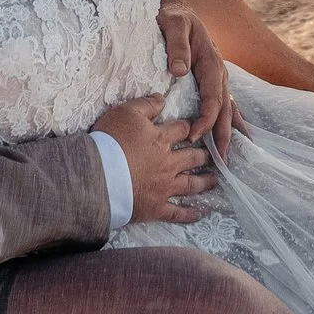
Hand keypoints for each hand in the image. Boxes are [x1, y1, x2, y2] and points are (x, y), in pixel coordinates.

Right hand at [94, 94, 214, 223]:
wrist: (99, 175)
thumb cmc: (111, 142)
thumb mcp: (125, 113)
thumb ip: (146, 105)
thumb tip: (162, 98)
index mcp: (161, 139)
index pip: (182, 130)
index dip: (190, 127)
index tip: (198, 127)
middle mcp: (168, 163)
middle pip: (192, 157)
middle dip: (203, 155)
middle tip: (213, 155)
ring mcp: (164, 187)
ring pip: (191, 184)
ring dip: (205, 182)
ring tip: (215, 180)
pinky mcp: (156, 207)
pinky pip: (176, 213)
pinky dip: (189, 214)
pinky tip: (199, 214)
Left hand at [156, 0, 238, 156]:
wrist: (175, 7)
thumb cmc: (172, 17)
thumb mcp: (173, 25)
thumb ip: (176, 46)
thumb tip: (179, 71)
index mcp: (210, 60)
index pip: (212, 97)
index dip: (206, 118)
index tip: (194, 135)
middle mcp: (218, 70)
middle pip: (224, 107)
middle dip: (224, 134)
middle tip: (221, 159)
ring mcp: (217, 75)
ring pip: (227, 107)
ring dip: (229, 130)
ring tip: (230, 154)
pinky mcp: (212, 78)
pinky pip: (223, 101)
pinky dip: (229, 118)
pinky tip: (235, 134)